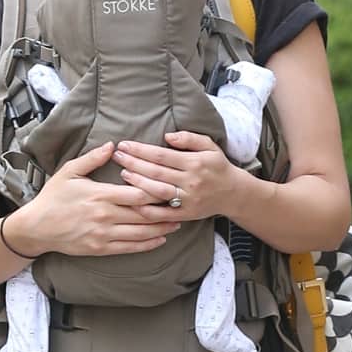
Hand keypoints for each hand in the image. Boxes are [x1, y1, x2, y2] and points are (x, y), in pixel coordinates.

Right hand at [7, 142, 178, 257]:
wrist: (37, 227)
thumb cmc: (52, 197)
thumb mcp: (69, 172)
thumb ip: (93, 159)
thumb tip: (113, 146)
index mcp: (100, 194)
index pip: (137, 193)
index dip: (158, 191)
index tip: (172, 187)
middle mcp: (105, 215)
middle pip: (144, 213)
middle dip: (166, 210)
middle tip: (182, 205)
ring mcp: (103, 233)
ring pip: (141, 232)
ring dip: (162, 228)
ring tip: (177, 223)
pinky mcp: (100, 248)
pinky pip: (130, 247)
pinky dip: (148, 244)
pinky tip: (160, 239)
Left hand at [112, 131, 236, 221]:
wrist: (234, 193)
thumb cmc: (216, 166)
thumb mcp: (209, 146)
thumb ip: (189, 139)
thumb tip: (167, 136)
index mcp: (195, 162)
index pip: (161, 155)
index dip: (140, 150)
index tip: (124, 144)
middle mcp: (191, 181)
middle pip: (156, 172)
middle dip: (133, 163)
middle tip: (117, 157)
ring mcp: (188, 199)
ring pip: (158, 191)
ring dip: (138, 183)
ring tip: (123, 173)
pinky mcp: (186, 214)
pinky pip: (164, 214)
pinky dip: (148, 210)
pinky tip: (133, 203)